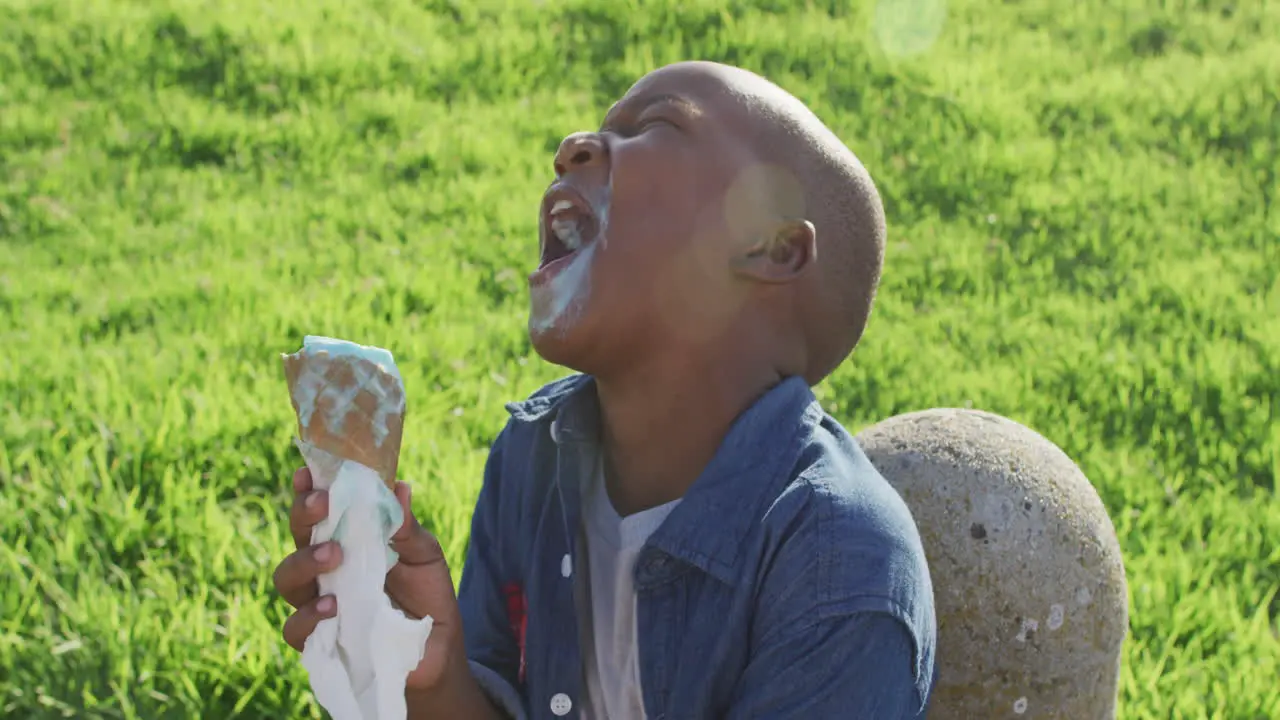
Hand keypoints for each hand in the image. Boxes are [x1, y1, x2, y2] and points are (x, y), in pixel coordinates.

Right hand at [271, 466, 466, 692]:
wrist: (437, 648)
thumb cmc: (427, 595)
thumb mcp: (425, 556)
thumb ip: (407, 527)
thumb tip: (399, 486)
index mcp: (346, 541)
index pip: (319, 512)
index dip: (307, 489)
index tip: (307, 470)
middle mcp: (325, 570)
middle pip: (297, 538)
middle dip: (303, 516)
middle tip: (322, 503)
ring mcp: (318, 603)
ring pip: (286, 579)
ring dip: (304, 561)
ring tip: (333, 554)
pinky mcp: (321, 641)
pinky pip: (295, 628)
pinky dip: (309, 615)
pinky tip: (332, 606)